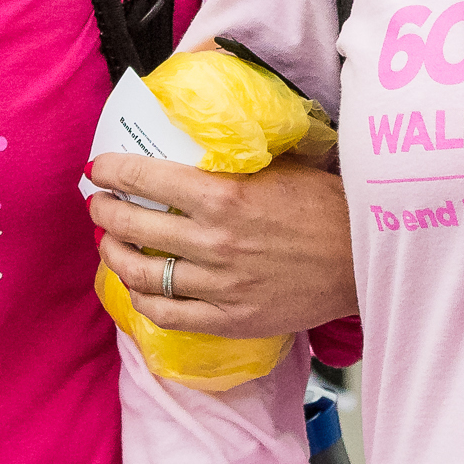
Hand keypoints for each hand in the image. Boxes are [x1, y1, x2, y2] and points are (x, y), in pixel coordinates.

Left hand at [90, 151, 356, 337]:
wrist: (364, 260)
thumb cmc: (327, 206)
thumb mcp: (279, 166)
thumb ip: (231, 161)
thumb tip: (190, 144)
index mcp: (225, 196)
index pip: (146, 179)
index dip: (112, 171)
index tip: (99, 169)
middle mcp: (214, 242)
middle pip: (133, 225)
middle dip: (105, 211)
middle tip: (99, 203)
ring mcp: (219, 286)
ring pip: (142, 273)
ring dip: (115, 255)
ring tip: (110, 244)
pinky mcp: (229, 320)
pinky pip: (168, 314)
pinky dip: (144, 299)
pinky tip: (139, 285)